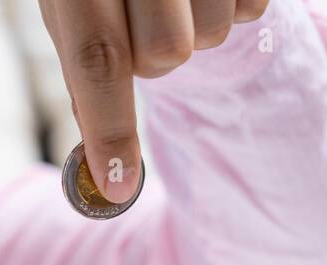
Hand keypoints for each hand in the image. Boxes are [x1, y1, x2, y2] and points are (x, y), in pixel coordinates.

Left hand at [38, 0, 269, 202]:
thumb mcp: (74, 1)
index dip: (109, 126)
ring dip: (199, 24)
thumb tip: (101, 169)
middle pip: (164, 55)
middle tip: (147, 14)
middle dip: (157, 52)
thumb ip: (86, 71)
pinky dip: (234, 1)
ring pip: (213, 32)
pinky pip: (252, 7)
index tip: (118, 185)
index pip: (96, 58)